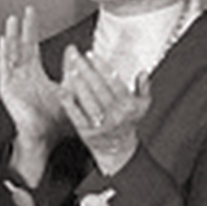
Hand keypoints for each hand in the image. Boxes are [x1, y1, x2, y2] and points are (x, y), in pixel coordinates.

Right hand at [0, 6, 63, 184]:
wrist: (45, 136)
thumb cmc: (54, 119)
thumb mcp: (68, 88)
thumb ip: (70, 70)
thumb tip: (74, 52)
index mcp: (34, 76)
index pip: (31, 47)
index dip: (31, 30)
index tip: (31, 15)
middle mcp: (22, 77)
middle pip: (20, 47)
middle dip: (21, 28)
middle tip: (23, 11)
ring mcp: (13, 83)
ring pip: (10, 54)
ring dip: (11, 37)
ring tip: (12, 21)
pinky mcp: (7, 90)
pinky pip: (4, 69)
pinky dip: (2, 55)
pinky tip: (3, 43)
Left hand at [60, 45, 148, 173]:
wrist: (118, 151)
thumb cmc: (129, 124)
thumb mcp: (142, 106)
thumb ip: (144, 88)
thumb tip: (142, 72)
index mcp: (128, 105)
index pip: (114, 82)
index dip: (101, 67)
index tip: (91, 54)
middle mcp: (115, 114)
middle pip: (98, 88)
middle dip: (86, 70)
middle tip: (76, 56)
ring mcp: (100, 124)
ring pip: (88, 100)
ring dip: (78, 83)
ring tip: (71, 68)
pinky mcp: (87, 132)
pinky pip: (76, 115)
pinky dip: (69, 103)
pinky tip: (62, 90)